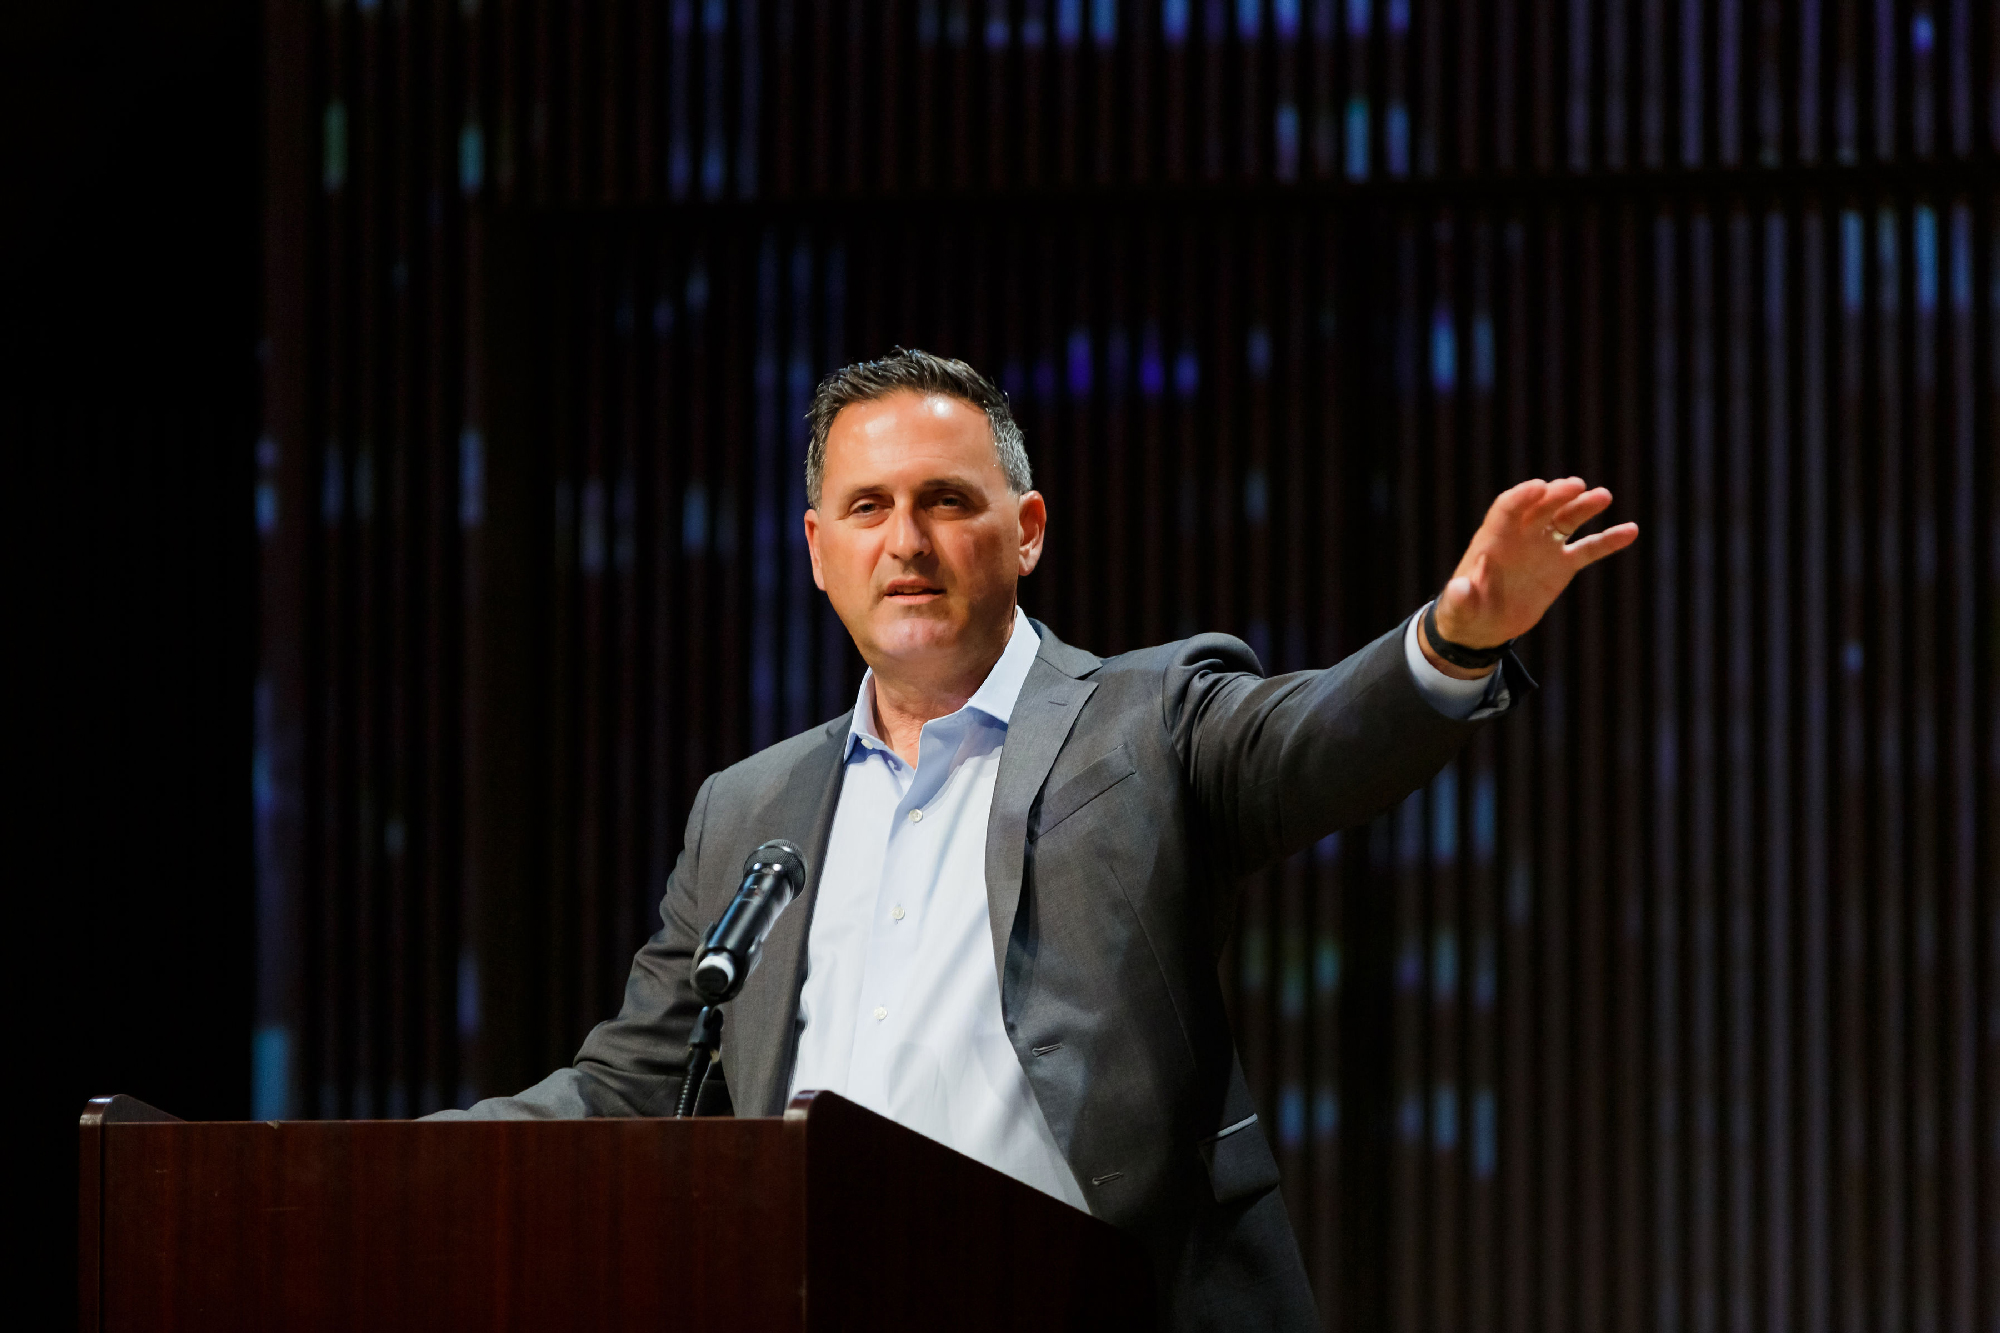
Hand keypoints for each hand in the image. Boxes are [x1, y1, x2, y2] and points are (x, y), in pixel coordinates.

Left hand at [1427, 477, 1639, 662]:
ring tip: (1603, 496)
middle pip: (1541, 507)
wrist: (1484, 625)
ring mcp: (1544, 547)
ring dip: (1584, 506)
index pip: (1508, 507)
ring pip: (1567, 520)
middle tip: (1577, 486)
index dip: (1522, 496)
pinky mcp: (1562, 565)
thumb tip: (1460, 590)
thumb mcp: (1461, 608)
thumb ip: (1462, 597)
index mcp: (1493, 538)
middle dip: (1557, 495)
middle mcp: (1521, 535)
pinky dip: (1608, 540)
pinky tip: (1630, 530)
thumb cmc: (1466, 611)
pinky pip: (1588, 548)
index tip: (1540, 487)